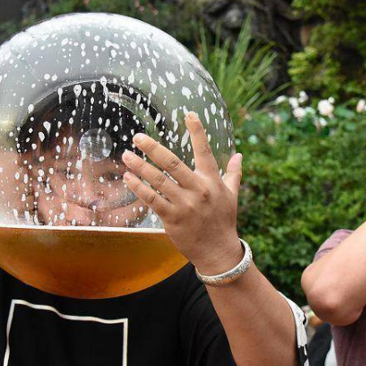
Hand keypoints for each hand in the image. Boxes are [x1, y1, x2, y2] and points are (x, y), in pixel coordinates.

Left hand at [121, 112, 243, 274]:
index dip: (197, 131)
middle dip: (153, 148)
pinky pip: (152, 200)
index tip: (188, 114)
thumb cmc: (224, 221)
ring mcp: (184, 205)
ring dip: (140, 167)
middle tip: (137, 137)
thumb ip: (233, 173)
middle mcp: (198, 190)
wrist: (218, 251)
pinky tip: (128, 178)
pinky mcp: (172, 218)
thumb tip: (239, 154)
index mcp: (212, 181)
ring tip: (126, 155)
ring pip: (158, 181)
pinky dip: (138, 188)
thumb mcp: (232, 195)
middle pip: (173, 164)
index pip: (205, 151)